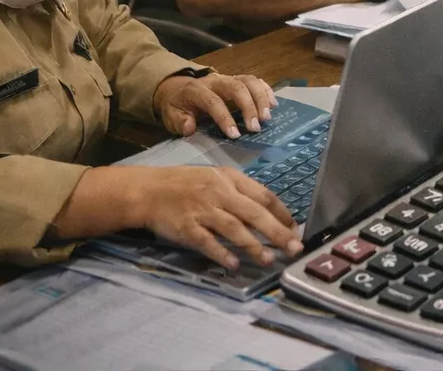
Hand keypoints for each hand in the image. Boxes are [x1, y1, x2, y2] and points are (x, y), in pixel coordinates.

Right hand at [128, 165, 301, 269]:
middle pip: (254, 213)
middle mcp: (219, 193)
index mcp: (230, 179)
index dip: (282, 213)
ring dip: (253, 245)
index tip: (295, 229)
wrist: (148, 190)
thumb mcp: (216, 179)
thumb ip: (240, 193)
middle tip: (294, 248)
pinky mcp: (186, 227)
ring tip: (269, 260)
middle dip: (277, 232)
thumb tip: (268, 213)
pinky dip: (221, 253)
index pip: (263, 195)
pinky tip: (234, 264)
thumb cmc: (185, 185)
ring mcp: (202, 210)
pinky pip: (206, 241)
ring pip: (233, 228)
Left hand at [155, 72, 277, 137]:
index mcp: (197, 89)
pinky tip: (274, 104)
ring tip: (267, 117)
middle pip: (237, 87)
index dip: (225, 118)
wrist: (177, 88)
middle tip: (256, 127)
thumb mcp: (170, 115)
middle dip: (249, 107)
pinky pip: (255, 81)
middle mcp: (216, 80)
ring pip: (249, 81)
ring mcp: (228, 78)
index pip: (214, 102)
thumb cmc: (176, 105)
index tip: (235, 135)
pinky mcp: (238, 80)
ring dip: (261, 98)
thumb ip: (179, 121)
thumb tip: (190, 127)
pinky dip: (266, 91)